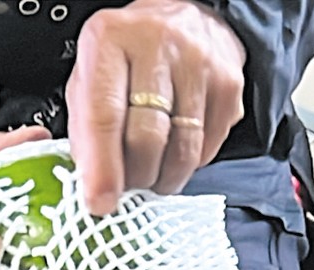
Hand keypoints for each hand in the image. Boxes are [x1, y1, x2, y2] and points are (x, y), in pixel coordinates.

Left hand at [68, 0, 245, 213]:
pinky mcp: (229, 81)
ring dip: (163, 177)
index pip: (105, 116)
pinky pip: (208, 145)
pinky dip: (189, 162)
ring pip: (182, 147)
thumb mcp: (88, 83)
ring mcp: (199, 61)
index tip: (101, 203)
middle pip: (148, 137)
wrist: (177, 23)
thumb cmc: (124, 59)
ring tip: (151, 175)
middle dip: (135, 178)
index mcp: (110, 42)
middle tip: (127, 186)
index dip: (103, 169)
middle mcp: (158, 44)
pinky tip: (175, 149)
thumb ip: (84, 131)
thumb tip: (93, 186)